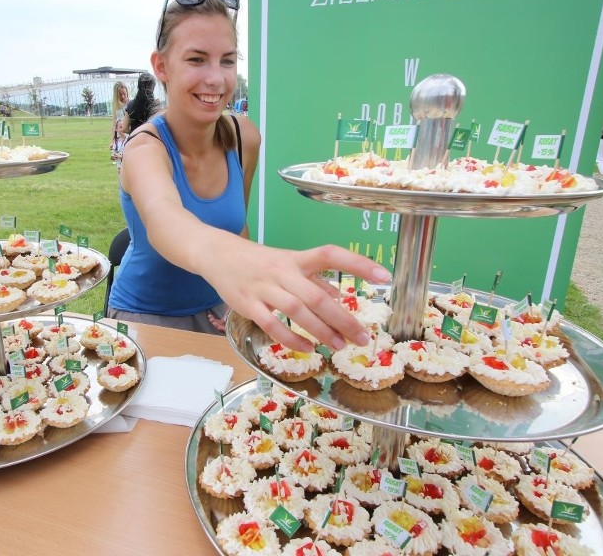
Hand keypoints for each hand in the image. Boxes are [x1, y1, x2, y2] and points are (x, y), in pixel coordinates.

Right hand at [201, 241, 390, 351]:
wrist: (216, 254)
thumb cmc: (258, 261)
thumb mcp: (288, 263)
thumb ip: (313, 280)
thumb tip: (339, 296)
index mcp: (296, 258)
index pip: (331, 255)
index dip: (358, 264)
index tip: (385, 276)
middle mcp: (282, 271)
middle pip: (316, 296)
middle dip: (343, 318)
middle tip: (363, 337)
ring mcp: (263, 288)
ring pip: (296, 311)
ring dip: (321, 331)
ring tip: (340, 346)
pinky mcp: (247, 305)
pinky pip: (272, 325)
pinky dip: (290, 338)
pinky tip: (306, 348)